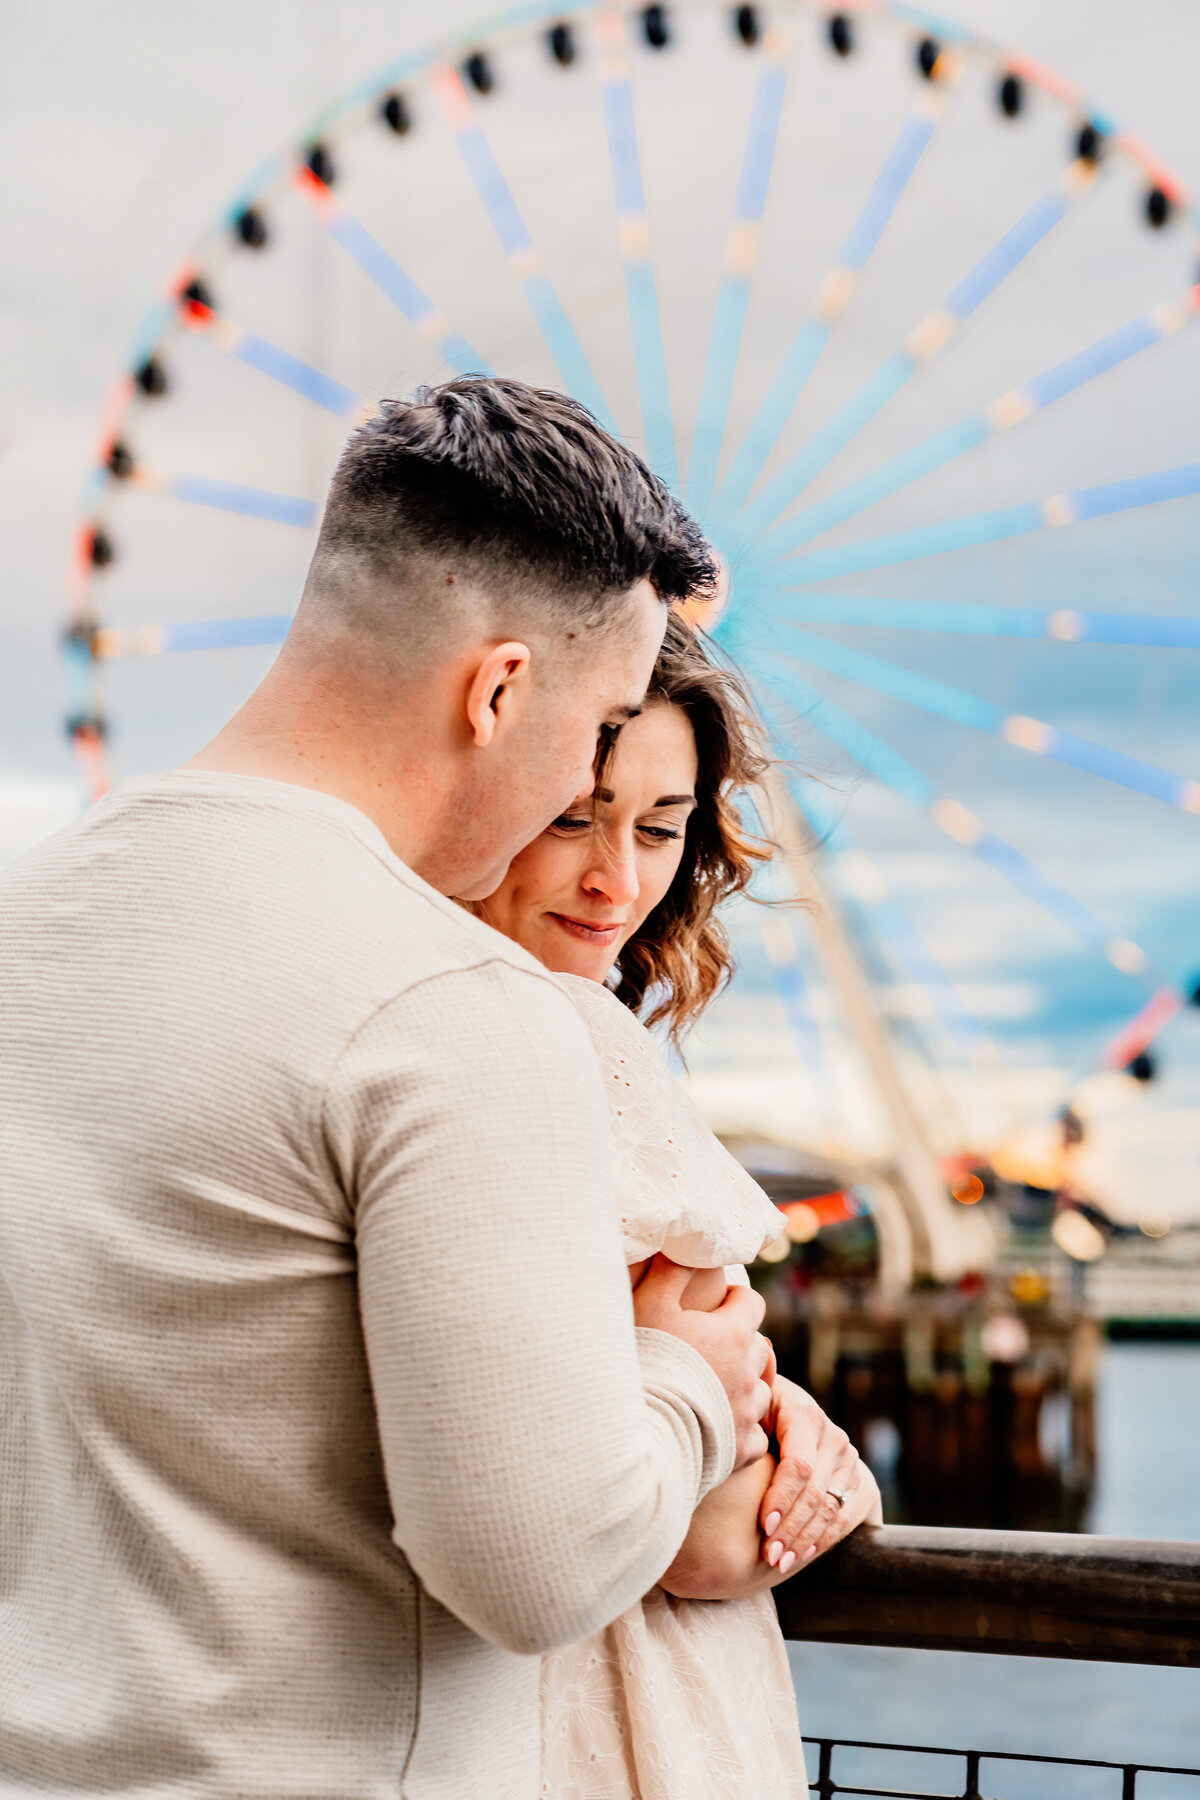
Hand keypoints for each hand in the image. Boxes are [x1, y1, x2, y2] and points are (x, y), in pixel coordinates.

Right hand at [633, 1254, 772, 1468]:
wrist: (643, 1432)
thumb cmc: (647, 1362)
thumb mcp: (649, 1305)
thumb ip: (670, 1271)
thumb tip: (683, 1247)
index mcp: (732, 1333)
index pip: (752, 1302)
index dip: (735, 1300)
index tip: (717, 1305)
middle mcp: (748, 1371)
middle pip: (757, 1346)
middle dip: (738, 1342)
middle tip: (708, 1346)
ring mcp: (747, 1411)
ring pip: (760, 1389)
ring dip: (744, 1384)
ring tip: (716, 1387)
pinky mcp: (741, 1448)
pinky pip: (753, 1434)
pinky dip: (742, 1427)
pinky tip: (722, 1425)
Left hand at [757, 1378, 881, 1572]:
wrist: (780, 1407)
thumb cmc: (753, 1409)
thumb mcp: (749, 1405)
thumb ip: (744, 1416)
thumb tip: (732, 1428)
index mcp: (805, 1415)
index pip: (799, 1465)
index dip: (782, 1498)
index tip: (763, 1526)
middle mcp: (832, 1436)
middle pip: (814, 1491)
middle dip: (791, 1527)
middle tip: (769, 1555)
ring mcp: (846, 1459)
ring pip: (829, 1507)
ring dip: (805, 1539)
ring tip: (780, 1562)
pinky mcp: (852, 1478)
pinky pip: (841, 1514)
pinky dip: (821, 1539)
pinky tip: (801, 1555)